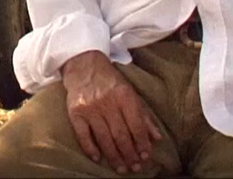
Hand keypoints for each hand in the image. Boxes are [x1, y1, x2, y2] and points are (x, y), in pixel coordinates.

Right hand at [62, 51, 162, 174]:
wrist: (83, 64)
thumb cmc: (110, 81)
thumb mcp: (131, 93)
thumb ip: (144, 116)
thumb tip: (157, 138)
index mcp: (125, 96)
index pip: (136, 126)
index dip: (142, 143)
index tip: (145, 156)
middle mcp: (107, 102)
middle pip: (121, 135)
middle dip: (129, 154)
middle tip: (134, 167)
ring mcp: (90, 108)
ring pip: (104, 138)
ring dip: (114, 156)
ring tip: (121, 168)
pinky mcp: (75, 112)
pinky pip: (83, 134)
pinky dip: (90, 148)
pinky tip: (97, 158)